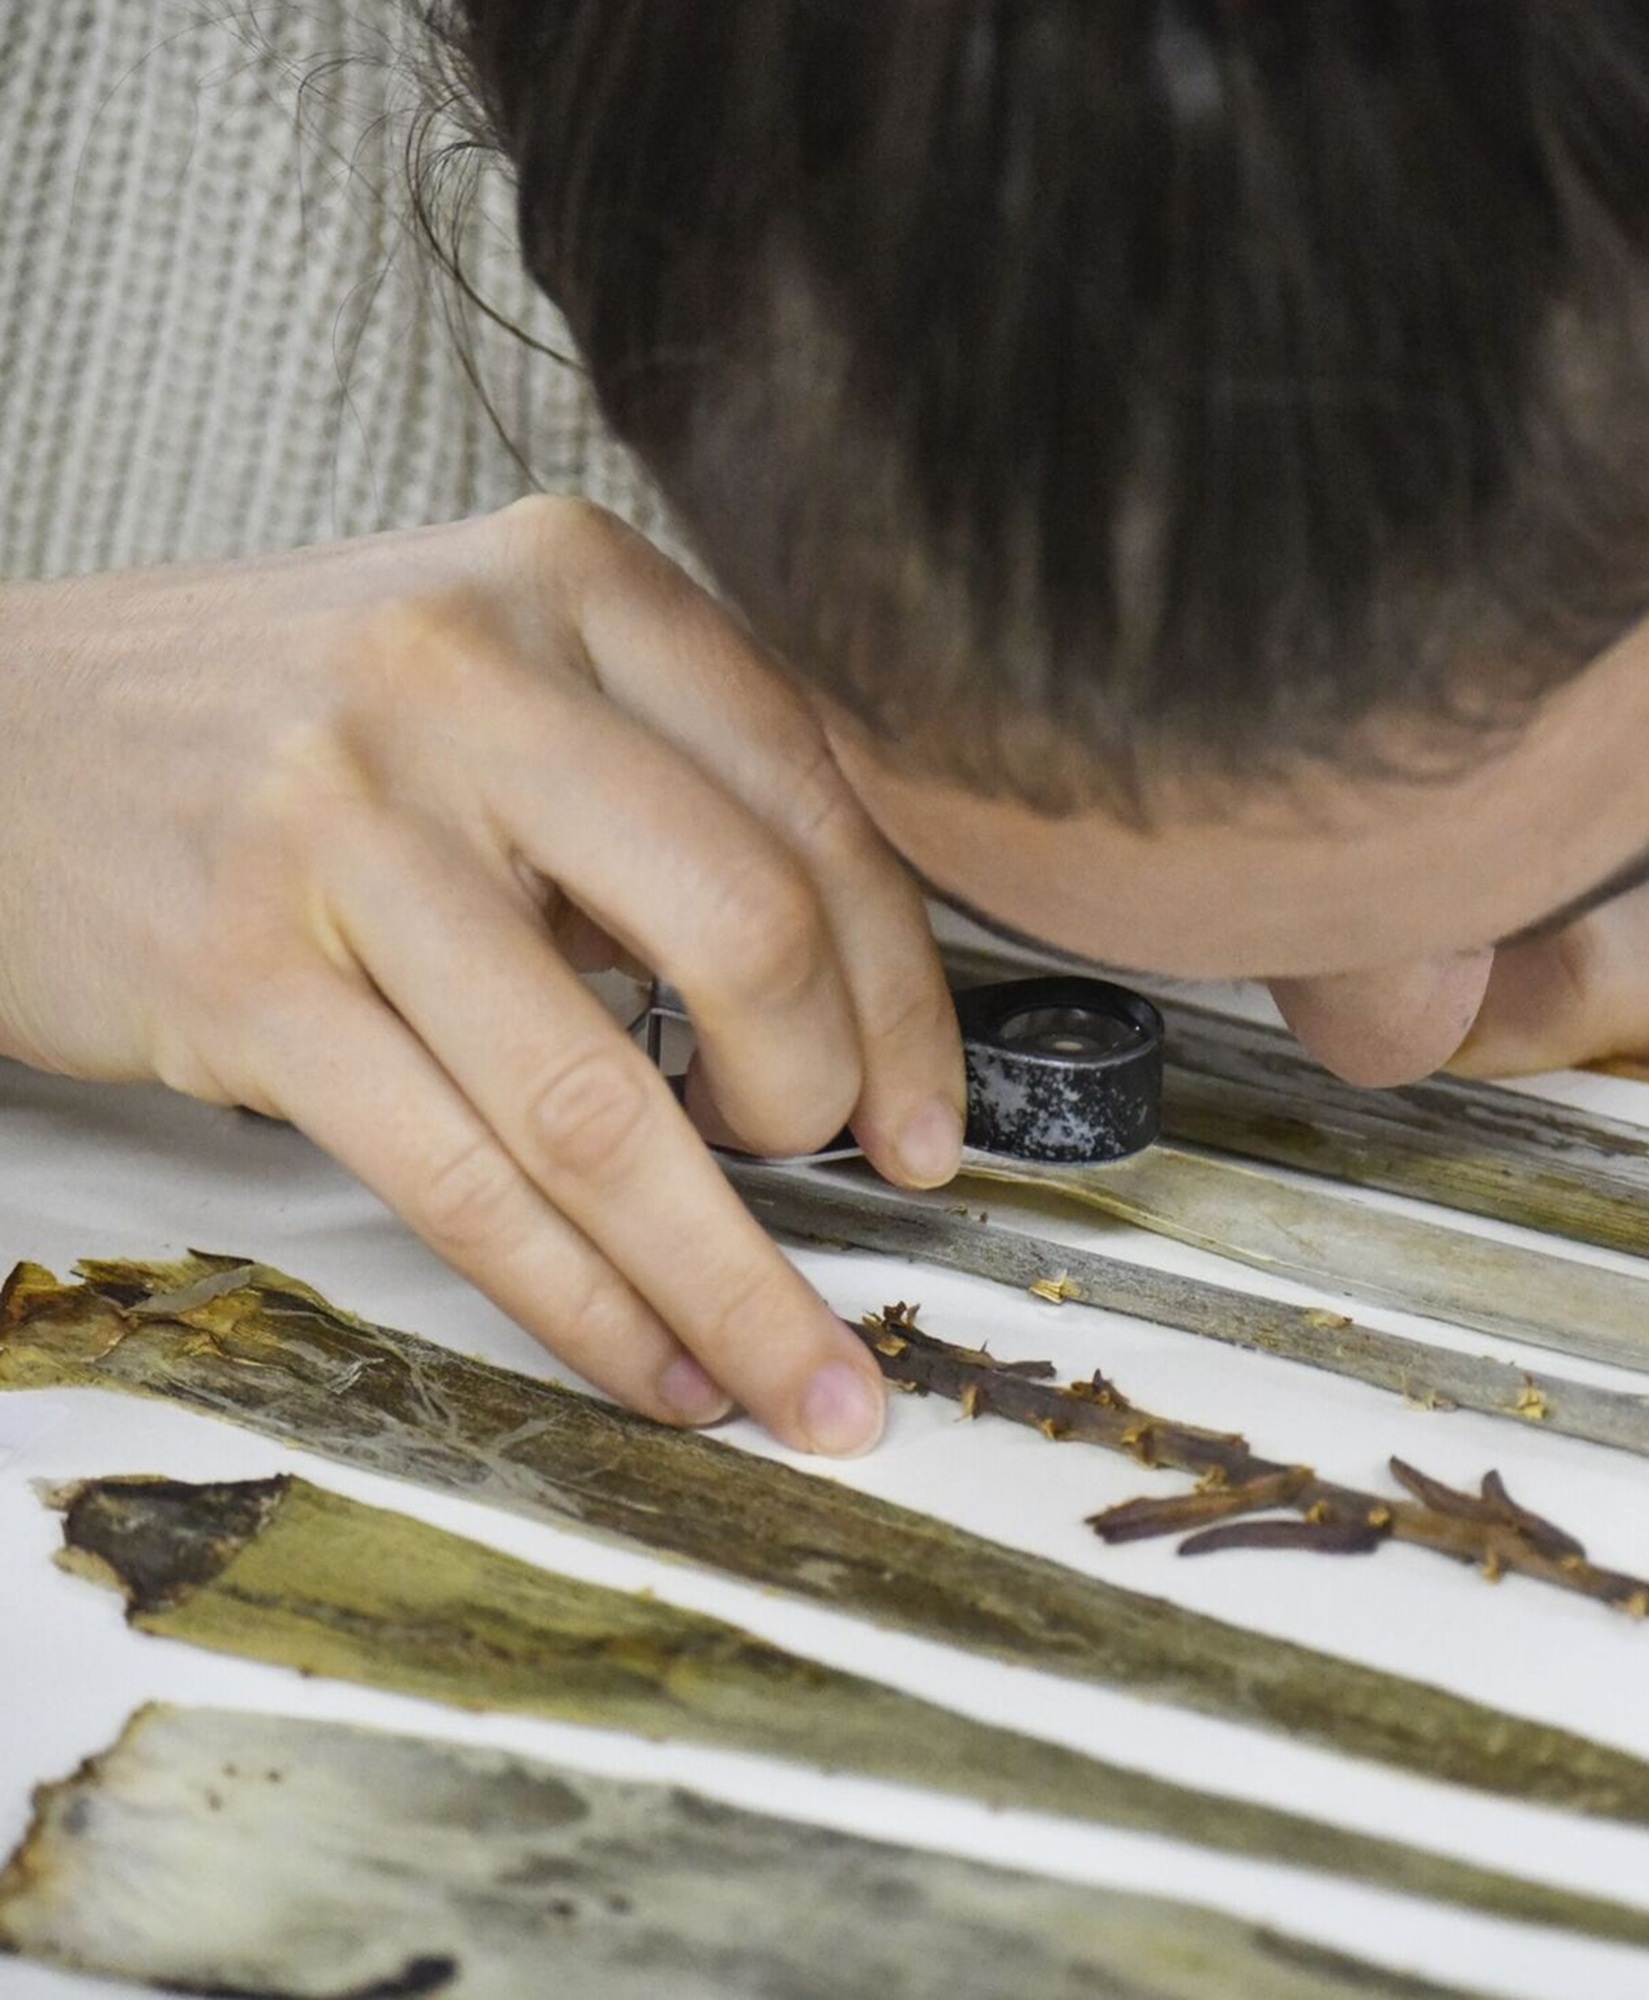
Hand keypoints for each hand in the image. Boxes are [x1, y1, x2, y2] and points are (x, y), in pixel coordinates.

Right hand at [0, 499, 962, 1452]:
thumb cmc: (280, 727)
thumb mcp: (493, 680)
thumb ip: (662, 798)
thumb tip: (851, 1014)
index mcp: (571, 583)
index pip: (815, 803)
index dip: (904, 994)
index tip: (930, 1120)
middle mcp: (468, 677)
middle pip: (747, 932)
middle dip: (822, 1102)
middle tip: (831, 1178)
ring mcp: (345, 825)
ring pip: (602, 1098)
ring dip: (729, 1272)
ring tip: (799, 1374)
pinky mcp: (241, 974)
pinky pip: (462, 1179)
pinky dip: (584, 1300)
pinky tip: (652, 1362)